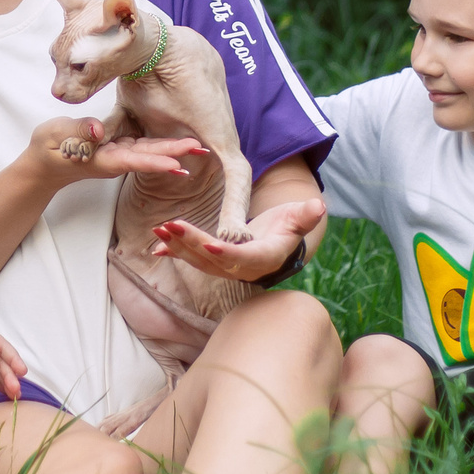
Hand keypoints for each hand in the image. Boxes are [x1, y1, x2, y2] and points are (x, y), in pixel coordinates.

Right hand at [22, 117, 202, 190]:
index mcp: (100, 159)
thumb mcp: (55, 136)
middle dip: (174, 153)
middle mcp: (114, 160)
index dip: (154, 162)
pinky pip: (143, 147)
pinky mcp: (118, 148)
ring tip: (199, 146)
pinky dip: (163, 146)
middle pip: (148, 157)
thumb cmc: (47, 149)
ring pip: (149, 152)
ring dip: (174, 150)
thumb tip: (98, 128)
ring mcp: (117, 155)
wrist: (43, 165)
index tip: (176, 164)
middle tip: (201, 148)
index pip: (131, 161)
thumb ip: (77, 131)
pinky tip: (181, 146)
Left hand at [151, 197, 326, 283]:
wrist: (277, 243)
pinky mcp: (213, 262)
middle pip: (214, 260)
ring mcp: (226, 268)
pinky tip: (156, 248)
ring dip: (178, 246)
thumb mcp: (298, 219)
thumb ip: (305, 215)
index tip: (211, 243)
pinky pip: (192, 259)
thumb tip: (318, 205)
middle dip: (192, 243)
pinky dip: (174, 252)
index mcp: (264, 258)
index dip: (227, 253)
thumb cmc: (288, 227)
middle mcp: (242, 268)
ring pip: (199, 260)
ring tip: (159, 230)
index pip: (243, 258)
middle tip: (172, 226)